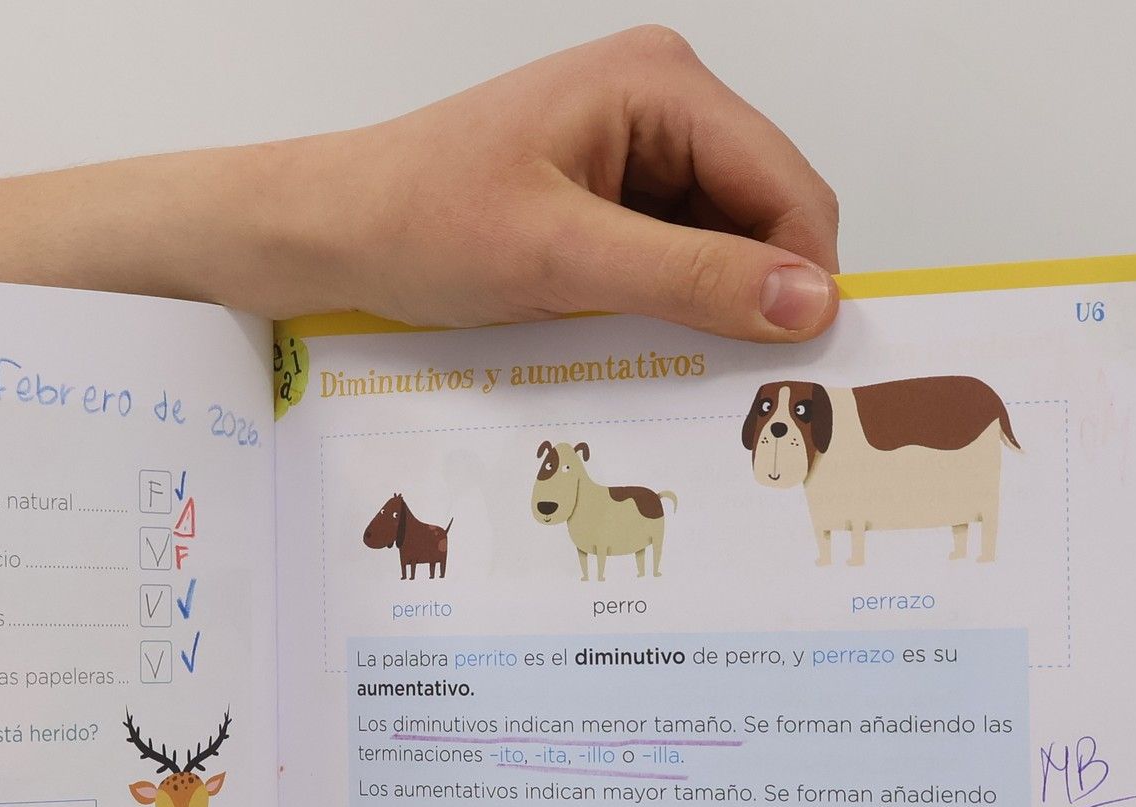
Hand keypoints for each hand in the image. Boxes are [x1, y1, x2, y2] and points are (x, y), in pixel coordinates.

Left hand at [299, 28, 839, 337]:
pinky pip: (670, 263)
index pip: (785, 186)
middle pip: (761, 217)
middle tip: (739, 392)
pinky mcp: (606, 203)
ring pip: (719, 249)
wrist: (327, 233)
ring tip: (675, 371)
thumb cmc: (417, 222)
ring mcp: (634, 155)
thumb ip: (687, 277)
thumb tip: (807, 302)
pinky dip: (667, 311)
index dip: (804, 278)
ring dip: (708, 312)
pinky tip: (640, 350)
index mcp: (662, 84)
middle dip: (756, 298)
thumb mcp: (558, 257)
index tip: (799, 370)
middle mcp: (662, 106)